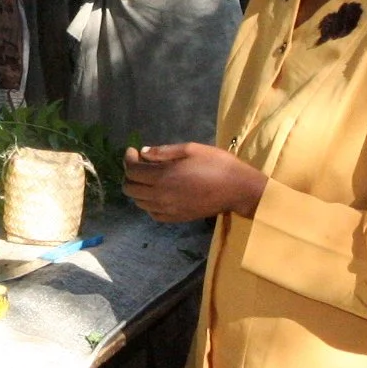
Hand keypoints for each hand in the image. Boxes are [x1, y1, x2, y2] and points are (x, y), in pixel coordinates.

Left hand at [123, 142, 266, 223]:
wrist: (237, 189)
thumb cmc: (216, 164)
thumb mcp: (191, 149)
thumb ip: (164, 151)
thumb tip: (144, 153)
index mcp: (163, 177)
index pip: (132, 171)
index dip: (128, 159)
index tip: (133, 151)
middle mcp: (160, 196)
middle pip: (130, 189)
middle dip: (129, 174)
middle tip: (139, 164)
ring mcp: (167, 210)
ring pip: (138, 202)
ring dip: (138, 188)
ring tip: (148, 177)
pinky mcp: (176, 218)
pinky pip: (152, 213)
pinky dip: (148, 203)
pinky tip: (157, 193)